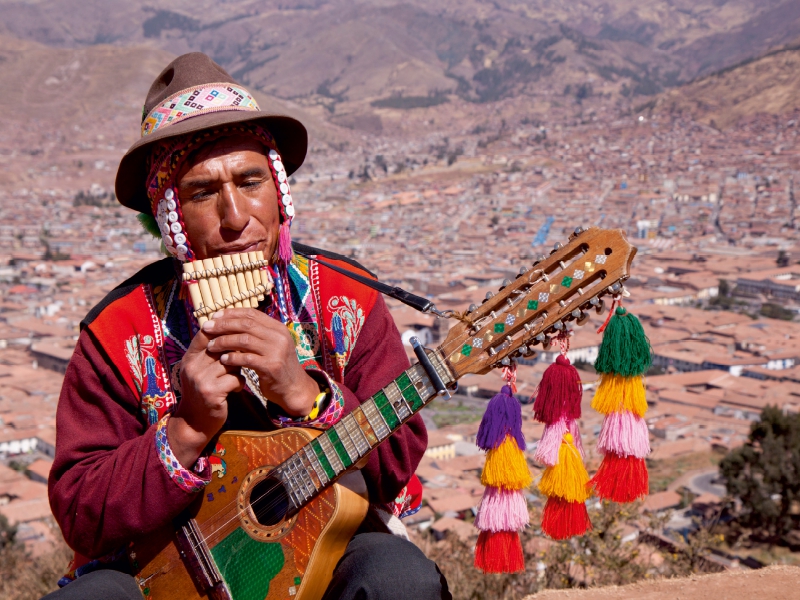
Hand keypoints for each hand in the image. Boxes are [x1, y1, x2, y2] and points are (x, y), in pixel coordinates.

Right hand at [168, 327, 243, 466]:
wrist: (194, 423)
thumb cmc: (203, 392)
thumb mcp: (201, 371)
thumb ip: (210, 354)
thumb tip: (232, 332)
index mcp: (189, 358)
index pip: (205, 333)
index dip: (223, 331)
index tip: (237, 334)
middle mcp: (192, 366)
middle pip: (222, 346)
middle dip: (235, 352)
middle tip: (242, 358)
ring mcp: (200, 379)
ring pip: (230, 362)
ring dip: (238, 369)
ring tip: (236, 376)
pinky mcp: (211, 392)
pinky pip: (235, 378)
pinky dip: (239, 383)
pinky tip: (236, 388)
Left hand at [202, 307, 318, 416]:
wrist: (294, 388)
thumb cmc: (277, 366)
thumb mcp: (270, 346)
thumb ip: (256, 334)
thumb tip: (229, 322)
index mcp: (278, 328)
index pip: (251, 313)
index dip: (231, 313)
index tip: (214, 317)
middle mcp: (279, 336)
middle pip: (246, 324)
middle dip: (223, 325)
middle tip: (206, 328)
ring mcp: (277, 351)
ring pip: (244, 340)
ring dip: (224, 341)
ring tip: (211, 346)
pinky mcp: (272, 366)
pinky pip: (246, 358)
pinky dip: (232, 357)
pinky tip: (223, 359)